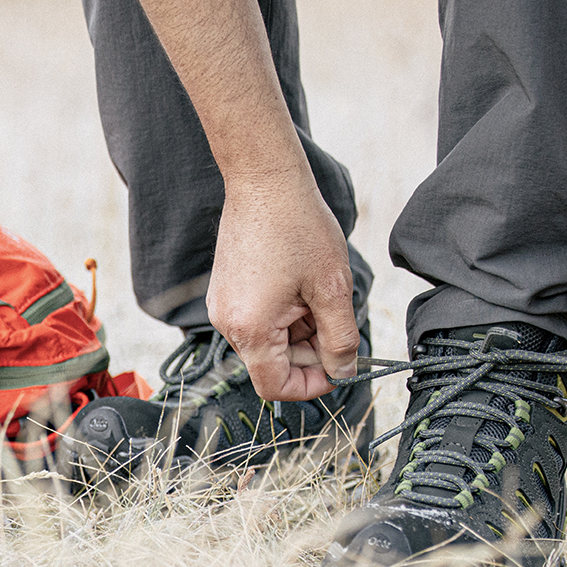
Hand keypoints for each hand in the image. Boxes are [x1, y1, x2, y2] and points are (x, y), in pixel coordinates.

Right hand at [207, 167, 358, 400]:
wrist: (264, 180)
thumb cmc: (298, 227)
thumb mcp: (333, 289)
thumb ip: (340, 340)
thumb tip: (343, 372)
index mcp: (251, 329)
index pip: (276, 386)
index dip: (312, 385)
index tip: (339, 369)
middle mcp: (227, 323)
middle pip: (273, 364)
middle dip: (310, 352)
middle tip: (336, 321)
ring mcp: (222, 306)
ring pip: (269, 341)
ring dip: (299, 330)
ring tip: (318, 292)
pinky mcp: (225, 290)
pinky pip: (258, 319)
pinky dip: (285, 313)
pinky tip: (300, 284)